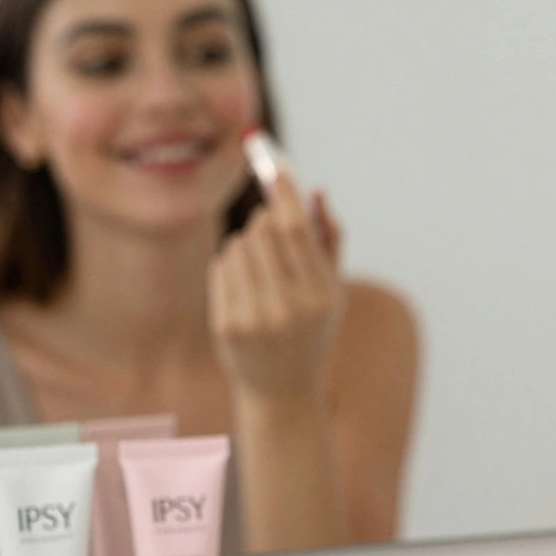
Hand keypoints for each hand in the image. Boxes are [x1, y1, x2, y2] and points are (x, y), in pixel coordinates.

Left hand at [209, 171, 345, 401]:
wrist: (283, 389)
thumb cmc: (312, 330)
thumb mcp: (333, 289)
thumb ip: (330, 239)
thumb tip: (318, 192)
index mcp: (321, 295)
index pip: (295, 231)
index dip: (283, 194)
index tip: (274, 166)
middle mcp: (288, 307)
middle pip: (263, 233)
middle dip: (265, 218)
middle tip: (269, 219)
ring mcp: (254, 318)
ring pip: (239, 246)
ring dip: (248, 243)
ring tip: (262, 268)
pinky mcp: (226, 326)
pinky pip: (222, 268)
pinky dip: (232, 264)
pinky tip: (246, 286)